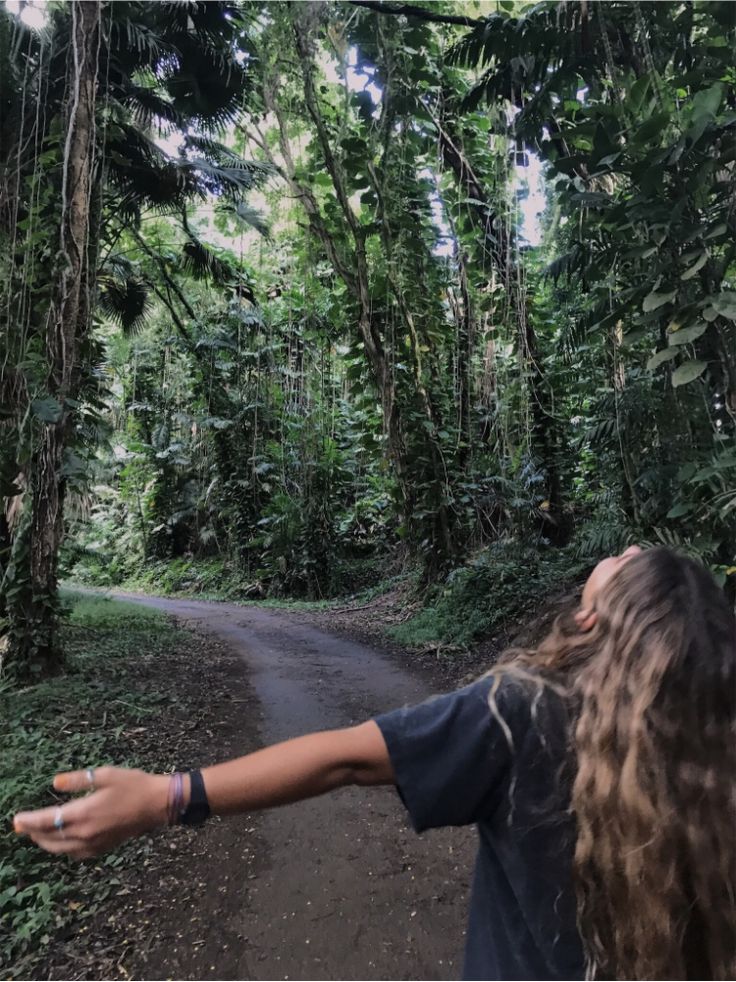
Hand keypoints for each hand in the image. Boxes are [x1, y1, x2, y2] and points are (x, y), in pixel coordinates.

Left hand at [13, 767, 169, 859]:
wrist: (157, 805)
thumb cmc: (133, 785)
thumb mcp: (105, 775)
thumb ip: (78, 781)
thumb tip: (54, 783)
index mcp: (84, 813)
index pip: (47, 821)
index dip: (29, 821)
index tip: (16, 819)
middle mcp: (85, 833)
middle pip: (49, 838)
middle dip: (33, 832)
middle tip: (22, 825)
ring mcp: (94, 844)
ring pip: (60, 849)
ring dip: (45, 842)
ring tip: (36, 834)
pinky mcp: (102, 848)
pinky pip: (74, 854)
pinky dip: (62, 849)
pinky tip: (62, 842)